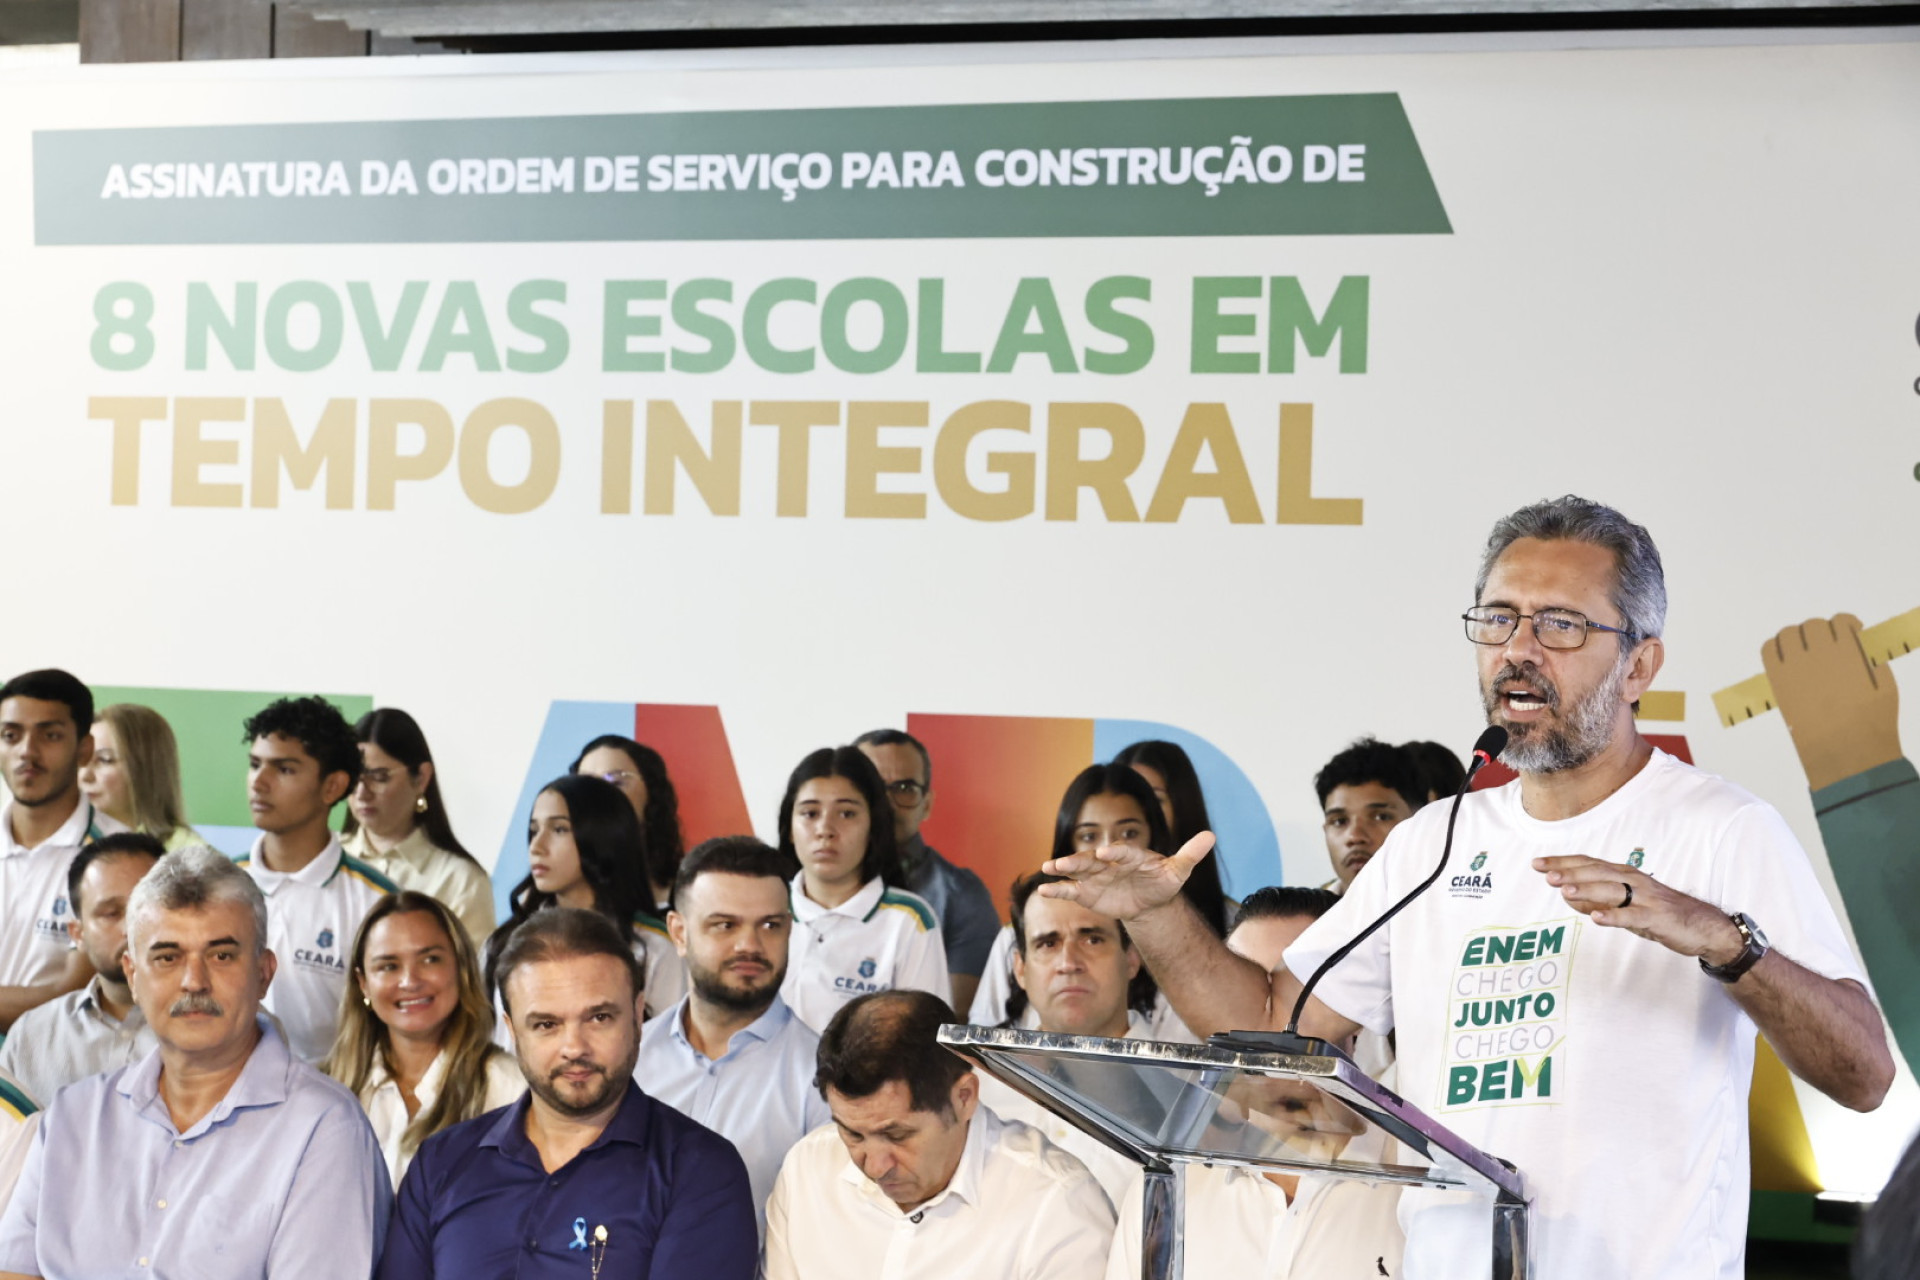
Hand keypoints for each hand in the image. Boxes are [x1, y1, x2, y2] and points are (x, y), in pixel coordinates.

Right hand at [1039, 831, 1217, 922]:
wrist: (1149, 900)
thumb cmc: (1162, 882)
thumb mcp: (1177, 871)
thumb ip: (1190, 854)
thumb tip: (1211, 835)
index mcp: (1130, 855)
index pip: (1121, 851)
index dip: (1115, 852)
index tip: (1106, 854)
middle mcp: (1108, 862)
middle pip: (1092, 860)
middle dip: (1078, 860)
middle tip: (1064, 861)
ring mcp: (1095, 876)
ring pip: (1077, 871)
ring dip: (1062, 869)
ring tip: (1047, 868)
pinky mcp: (1087, 892)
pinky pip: (1070, 889)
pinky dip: (1057, 888)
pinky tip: (1043, 889)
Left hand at [1533, 854, 1744, 964]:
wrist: (1704, 926)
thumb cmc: (1660, 914)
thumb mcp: (1625, 906)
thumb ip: (1597, 900)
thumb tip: (1566, 895)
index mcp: (1624, 875)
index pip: (1588, 864)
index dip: (1563, 862)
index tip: (1537, 863)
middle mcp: (1634, 881)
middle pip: (1597, 872)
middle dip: (1570, 872)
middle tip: (1545, 873)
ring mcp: (1646, 898)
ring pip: (1612, 891)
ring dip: (1587, 889)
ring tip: (1564, 890)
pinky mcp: (1657, 918)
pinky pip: (1633, 916)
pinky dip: (1614, 916)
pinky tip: (1596, 918)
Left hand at [1761, 613, 1901, 790]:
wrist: (1844, 750)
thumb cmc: (1872, 721)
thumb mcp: (1885, 686)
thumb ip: (1872, 660)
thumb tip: (1859, 646)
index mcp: (1848, 652)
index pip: (1841, 621)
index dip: (1847, 623)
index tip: (1850, 631)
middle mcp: (1818, 653)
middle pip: (1813, 626)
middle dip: (1823, 631)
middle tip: (1829, 646)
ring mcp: (1794, 666)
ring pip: (1788, 634)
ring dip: (1798, 637)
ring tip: (1806, 650)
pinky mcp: (1777, 680)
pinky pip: (1768, 650)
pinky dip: (1776, 647)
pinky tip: (1787, 657)